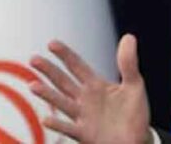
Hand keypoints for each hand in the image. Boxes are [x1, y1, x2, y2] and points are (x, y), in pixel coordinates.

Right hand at [29, 33, 151, 143]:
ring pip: (62, 103)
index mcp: (96, 85)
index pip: (77, 66)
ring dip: (47, 94)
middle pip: (63, 82)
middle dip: (49, 70)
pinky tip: (47, 119)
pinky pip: (69, 129)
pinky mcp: (85, 135)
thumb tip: (129, 36)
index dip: (65, 55)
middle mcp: (85, 99)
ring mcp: (83, 117)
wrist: (138, 141)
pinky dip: (58, 124)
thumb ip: (128, 63)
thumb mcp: (134, 85)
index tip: (51, 43)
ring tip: (32, 85)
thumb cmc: (135, 113)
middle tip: (33, 59)